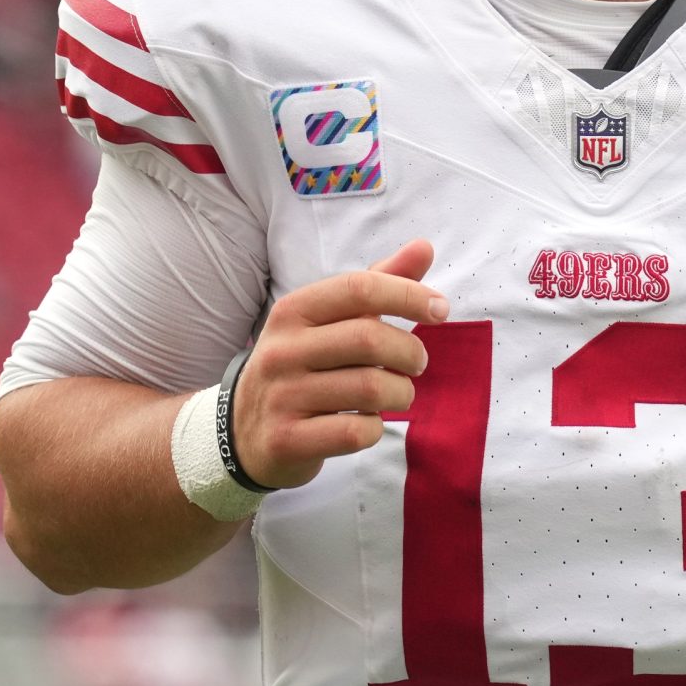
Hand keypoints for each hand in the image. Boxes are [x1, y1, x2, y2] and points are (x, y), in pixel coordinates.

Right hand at [230, 239, 447, 489]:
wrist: (245, 432)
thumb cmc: (303, 366)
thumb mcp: (329, 321)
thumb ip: (378, 284)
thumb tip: (424, 246)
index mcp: (293, 311)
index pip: (359, 288)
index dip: (408, 295)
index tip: (441, 310)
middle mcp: (282, 349)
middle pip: (370, 339)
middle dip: (410, 353)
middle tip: (417, 363)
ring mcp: (282, 396)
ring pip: (370, 388)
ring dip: (400, 393)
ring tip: (397, 394)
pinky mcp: (287, 439)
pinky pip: (356, 432)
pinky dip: (375, 428)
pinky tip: (367, 422)